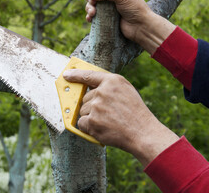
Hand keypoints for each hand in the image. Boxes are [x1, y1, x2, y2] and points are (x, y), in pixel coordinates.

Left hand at [63, 69, 178, 165]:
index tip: (66, 75)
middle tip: (108, 114)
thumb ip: (109, 86)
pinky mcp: (92, 121)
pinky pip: (81, 123)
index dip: (75, 75)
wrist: (143, 133)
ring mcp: (96, 106)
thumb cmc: (136, 113)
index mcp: (112, 81)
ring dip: (91, 117)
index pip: (88, 75)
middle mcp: (102, 92)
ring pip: (83, 111)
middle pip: (85, 98)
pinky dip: (88, 128)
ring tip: (108, 122)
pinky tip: (102, 129)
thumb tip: (90, 88)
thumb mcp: (126, 91)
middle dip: (92, 107)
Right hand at [85, 0, 175, 54]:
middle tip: (92, 3)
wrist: (140, 27)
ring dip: (89, 8)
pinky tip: (90, 19)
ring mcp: (108, 7)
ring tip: (92, 14)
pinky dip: (89, 16)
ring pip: (92, 4)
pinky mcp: (106, 17)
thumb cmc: (135, 8)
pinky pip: (93, 15)